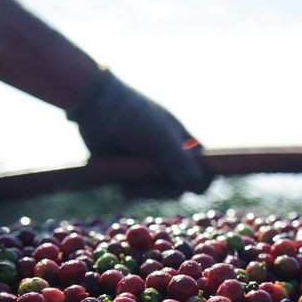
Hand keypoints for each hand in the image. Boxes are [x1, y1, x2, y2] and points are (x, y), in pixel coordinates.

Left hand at [68, 70, 211, 194]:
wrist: (96, 108)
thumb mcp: (159, 139)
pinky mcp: (132, 173)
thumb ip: (179, 162)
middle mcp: (171, 157)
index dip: (201, 180)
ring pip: (158, 193)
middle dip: (163, 188)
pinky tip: (121, 179)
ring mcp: (151, 166)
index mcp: (186, 145)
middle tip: (144, 180)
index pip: (205, 171)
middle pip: (180, 188)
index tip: (189, 185)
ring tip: (128, 178)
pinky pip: (139, 192)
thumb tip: (198, 188)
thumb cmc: (133, 117)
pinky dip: (132, 188)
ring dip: (145, 189)